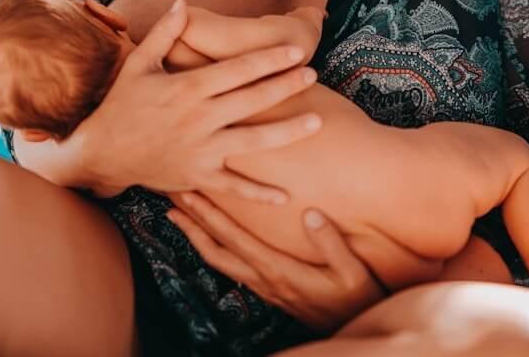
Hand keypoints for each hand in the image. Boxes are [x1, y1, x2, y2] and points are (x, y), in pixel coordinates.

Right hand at [75, 0, 323, 202]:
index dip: (269, 59)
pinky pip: (233, 187)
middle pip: (252, 100)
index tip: (296, 50)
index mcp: (188, 89)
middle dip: (285, 86)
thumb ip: (165, 32)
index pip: (237, 70)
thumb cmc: (122, 103)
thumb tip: (183, 1)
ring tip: (317, 121)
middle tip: (314, 74)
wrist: (101, 152)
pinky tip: (286, 196)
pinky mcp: (198, 176)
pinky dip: (259, 193)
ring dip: (287, 132)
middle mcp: (199, 119)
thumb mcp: (139, 63)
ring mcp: (200, 150)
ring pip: (252, 141)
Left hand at [167, 192, 387, 332]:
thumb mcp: (353, 272)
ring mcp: (265, 287)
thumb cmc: (357, 298)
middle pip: (217, 250)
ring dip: (198, 235)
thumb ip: (331, 243)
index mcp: (280, 271)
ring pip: (221, 260)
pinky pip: (233, 267)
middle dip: (193, 222)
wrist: (357, 331)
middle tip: (171, 197)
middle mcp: (266, 280)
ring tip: (179, 215)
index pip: (236, 241)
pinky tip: (210, 238)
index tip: (190, 196)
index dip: (211, 217)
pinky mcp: (271, 289)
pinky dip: (215, 248)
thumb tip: (310, 212)